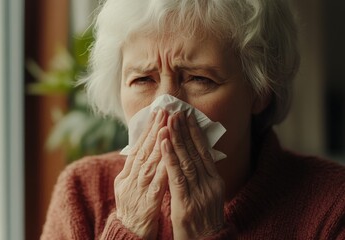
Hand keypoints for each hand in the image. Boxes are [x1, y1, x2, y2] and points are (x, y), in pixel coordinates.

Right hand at [114, 110, 168, 238]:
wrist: (127, 235)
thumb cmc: (133, 211)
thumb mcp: (129, 188)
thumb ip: (136, 171)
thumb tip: (141, 151)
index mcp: (125, 175)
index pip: (138, 148)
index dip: (148, 130)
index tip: (157, 113)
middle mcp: (129, 180)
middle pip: (142, 151)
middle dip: (153, 130)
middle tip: (163, 111)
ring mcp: (136, 192)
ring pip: (148, 164)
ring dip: (158, 145)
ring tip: (166, 128)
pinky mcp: (146, 204)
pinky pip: (156, 185)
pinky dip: (162, 170)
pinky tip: (170, 158)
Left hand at [162, 112, 224, 238]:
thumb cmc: (203, 223)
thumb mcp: (207, 198)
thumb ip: (201, 179)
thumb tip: (192, 159)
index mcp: (215, 182)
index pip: (204, 152)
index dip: (195, 133)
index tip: (187, 115)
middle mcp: (210, 184)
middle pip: (196, 152)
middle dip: (185, 130)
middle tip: (176, 110)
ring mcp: (200, 193)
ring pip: (187, 160)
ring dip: (177, 138)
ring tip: (169, 120)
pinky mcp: (187, 203)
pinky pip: (177, 176)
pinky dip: (170, 157)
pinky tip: (164, 142)